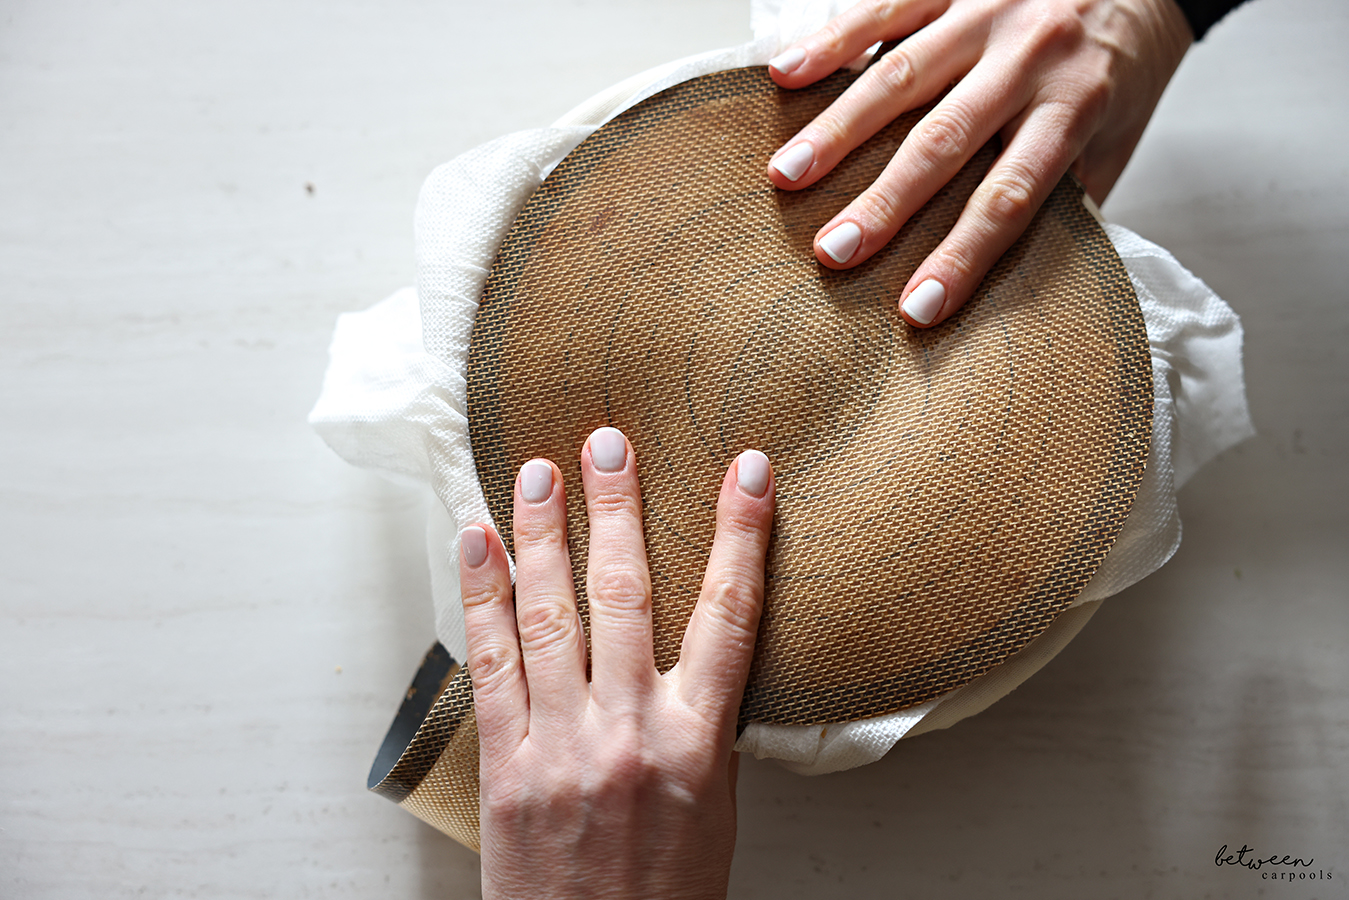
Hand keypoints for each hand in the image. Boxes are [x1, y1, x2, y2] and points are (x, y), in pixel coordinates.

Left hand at [458, 426, 774, 899]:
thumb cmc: (664, 895)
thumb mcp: (713, 808)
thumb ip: (700, 723)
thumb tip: (692, 652)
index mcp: (697, 745)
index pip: (731, 616)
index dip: (742, 535)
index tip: (749, 471)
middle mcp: (630, 732)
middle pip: (627, 594)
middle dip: (619, 508)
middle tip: (609, 441)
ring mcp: (562, 745)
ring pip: (551, 614)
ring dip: (544, 533)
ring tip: (540, 470)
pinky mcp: (504, 764)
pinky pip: (490, 664)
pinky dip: (481, 596)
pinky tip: (477, 543)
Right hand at [765, 0, 1192, 326]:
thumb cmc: (1124, 65)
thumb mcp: (1119, 137)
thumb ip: (1068, 196)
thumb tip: (1016, 275)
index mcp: (1076, 105)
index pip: (1011, 196)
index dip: (962, 256)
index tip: (916, 307)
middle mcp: (1030, 56)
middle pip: (945, 140)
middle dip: (883, 200)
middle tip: (831, 251)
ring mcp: (987, 11)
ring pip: (902, 76)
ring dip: (838, 129)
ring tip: (786, 176)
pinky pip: (886, 7)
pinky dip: (832, 42)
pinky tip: (785, 76)